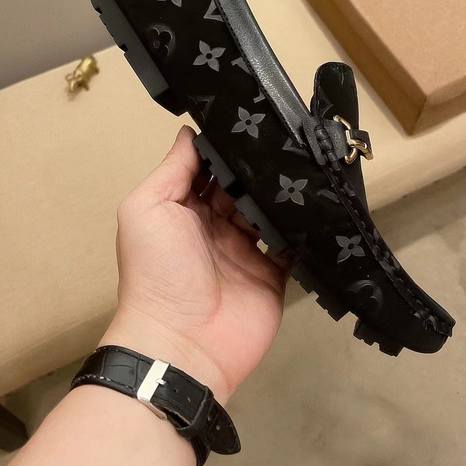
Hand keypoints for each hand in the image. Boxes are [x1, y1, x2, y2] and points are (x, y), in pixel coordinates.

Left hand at [101, 126, 287, 402]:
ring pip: (269, 211)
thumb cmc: (156, 272)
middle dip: (259, 167)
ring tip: (305, 163)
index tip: (251, 120)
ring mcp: (247, 251)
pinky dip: (302, 226)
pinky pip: (292, 243)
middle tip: (287, 137)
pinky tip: (317, 201)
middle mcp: (215, 226)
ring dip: (281, 192)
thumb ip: (173, 170)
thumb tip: (190, 131)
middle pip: (242, 187)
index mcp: (183, 209)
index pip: (209, 170)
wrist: (183, 344)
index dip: (226, 148)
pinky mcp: (274, 273)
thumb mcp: (148, 209)